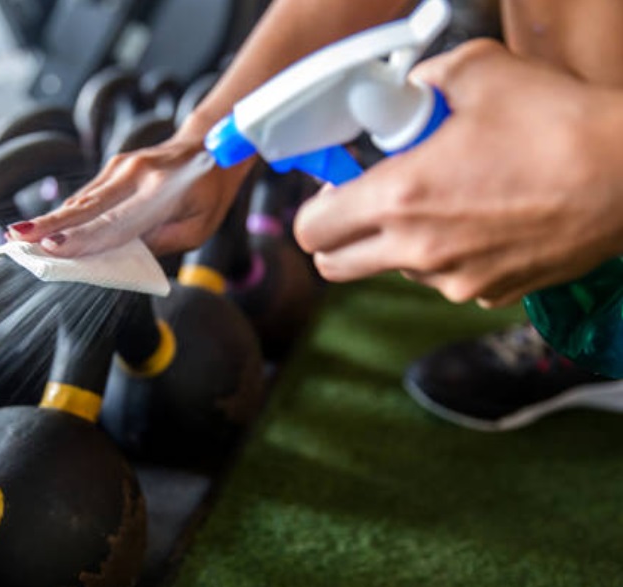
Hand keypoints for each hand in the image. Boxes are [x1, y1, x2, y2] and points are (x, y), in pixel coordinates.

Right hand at [5, 127, 252, 257]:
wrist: (209, 148)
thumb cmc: (207, 195)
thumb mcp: (198, 228)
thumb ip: (161, 241)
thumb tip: (119, 255)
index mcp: (160, 190)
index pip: (117, 221)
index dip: (84, 237)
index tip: (54, 248)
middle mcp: (136, 172)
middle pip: (88, 205)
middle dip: (51, 224)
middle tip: (18, 238)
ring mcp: (122, 165)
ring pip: (82, 199)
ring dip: (51, 218)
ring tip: (18, 235)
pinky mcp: (114, 167)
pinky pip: (88, 195)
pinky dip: (66, 212)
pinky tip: (43, 228)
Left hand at [293, 39, 622, 306]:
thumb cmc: (559, 125)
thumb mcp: (481, 72)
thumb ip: (428, 81)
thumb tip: (413, 88)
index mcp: (399, 199)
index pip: (310, 229)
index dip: (314, 208)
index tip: (338, 188)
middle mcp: (418, 251)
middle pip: (336, 264)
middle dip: (340, 235)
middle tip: (371, 200)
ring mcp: (455, 280)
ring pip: (395, 269)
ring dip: (401, 241)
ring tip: (449, 197)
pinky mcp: (490, 294)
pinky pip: (448, 277)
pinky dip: (450, 254)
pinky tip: (486, 219)